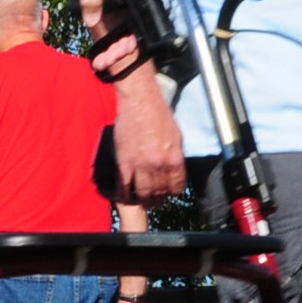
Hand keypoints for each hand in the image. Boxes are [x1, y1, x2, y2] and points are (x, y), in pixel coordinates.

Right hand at [111, 79, 187, 202]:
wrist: (140, 102)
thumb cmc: (159, 114)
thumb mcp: (177, 136)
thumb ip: (176, 156)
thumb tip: (175, 170)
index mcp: (175, 159)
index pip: (177, 187)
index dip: (173, 192)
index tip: (169, 193)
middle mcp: (159, 165)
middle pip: (160, 193)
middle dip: (158, 200)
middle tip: (155, 201)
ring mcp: (140, 165)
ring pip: (143, 193)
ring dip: (143, 200)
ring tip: (142, 201)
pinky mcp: (124, 163)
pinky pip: (124, 186)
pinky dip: (125, 194)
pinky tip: (125, 197)